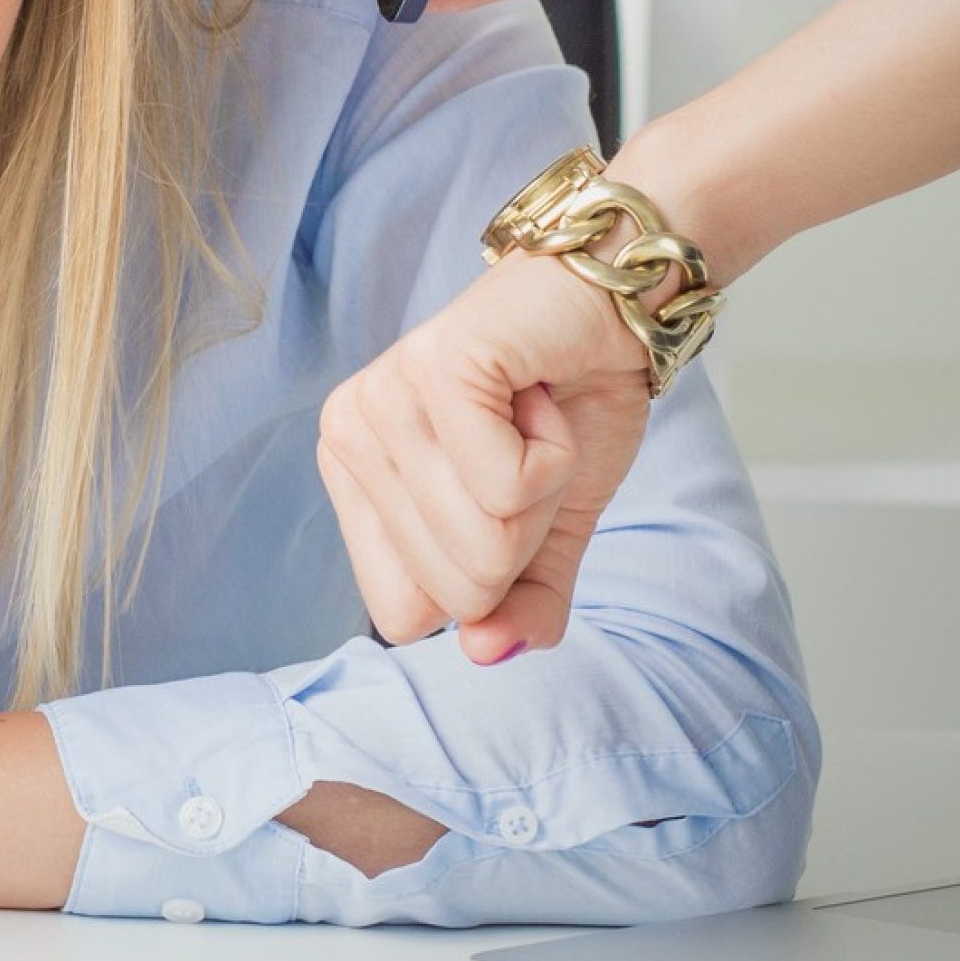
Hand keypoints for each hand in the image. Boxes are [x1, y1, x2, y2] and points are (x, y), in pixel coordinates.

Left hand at [314, 256, 648, 662]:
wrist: (613, 305)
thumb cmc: (567, 408)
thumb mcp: (549, 531)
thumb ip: (521, 604)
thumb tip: (488, 655)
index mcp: (351, 481)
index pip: (406, 617)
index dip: (485, 578)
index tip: (505, 492)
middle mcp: (346, 437)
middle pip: (454, 588)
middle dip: (524, 531)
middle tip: (525, 447)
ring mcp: (382, 399)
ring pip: (484, 541)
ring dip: (544, 489)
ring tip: (530, 417)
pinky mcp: (433, 368)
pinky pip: (508, 485)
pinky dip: (556, 452)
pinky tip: (537, 394)